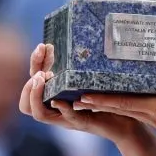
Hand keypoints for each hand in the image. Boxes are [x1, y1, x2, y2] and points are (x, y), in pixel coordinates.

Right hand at [18, 44, 141, 144]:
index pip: (34, 81)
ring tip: (42, 79)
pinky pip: (68, 119)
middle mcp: (57, 108)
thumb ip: (83, 62)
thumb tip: (82, 31)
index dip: (34, 63)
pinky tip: (60, 100)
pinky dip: (63, 109)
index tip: (43, 46)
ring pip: (39, 114)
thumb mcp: (92, 75)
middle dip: (28, 83)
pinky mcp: (84, 123)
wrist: (128, 121)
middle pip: (26, 101)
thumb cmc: (109, 96)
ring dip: (36, 96)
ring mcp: (68, 118)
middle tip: (40, 70)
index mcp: (57, 94)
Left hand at [76, 62, 155, 155]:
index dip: (102, 100)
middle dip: (99, 102)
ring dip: (110, 104)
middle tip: (79, 94)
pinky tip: (126, 100)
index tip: (83, 96)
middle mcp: (155, 116)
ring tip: (94, 97)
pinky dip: (127, 106)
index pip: (124, 103)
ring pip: (129, 110)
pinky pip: (140, 113)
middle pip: (121, 107)